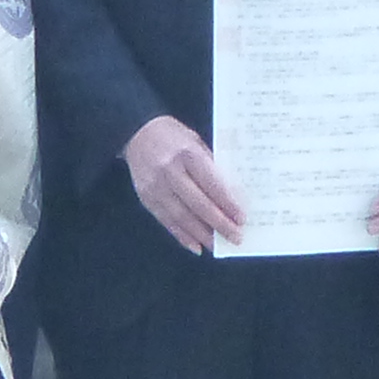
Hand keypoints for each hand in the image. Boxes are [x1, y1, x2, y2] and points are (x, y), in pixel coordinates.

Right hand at [124, 115, 245, 254]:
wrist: (136, 132)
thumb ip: (210, 166)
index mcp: (187, 153)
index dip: (227, 203)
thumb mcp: (196, 142)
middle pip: (198, 204)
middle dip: (219, 223)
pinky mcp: (146, 198)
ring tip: (218, 245)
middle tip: (236, 237)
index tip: (242, 218)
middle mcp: (170, 171)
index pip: (211, 184)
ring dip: (202, 234)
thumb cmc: (173, 136)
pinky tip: (196, 246)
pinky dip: (182, 236)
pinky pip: (166, 221)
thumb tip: (230, 196)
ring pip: (182, 216)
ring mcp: (155, 186)